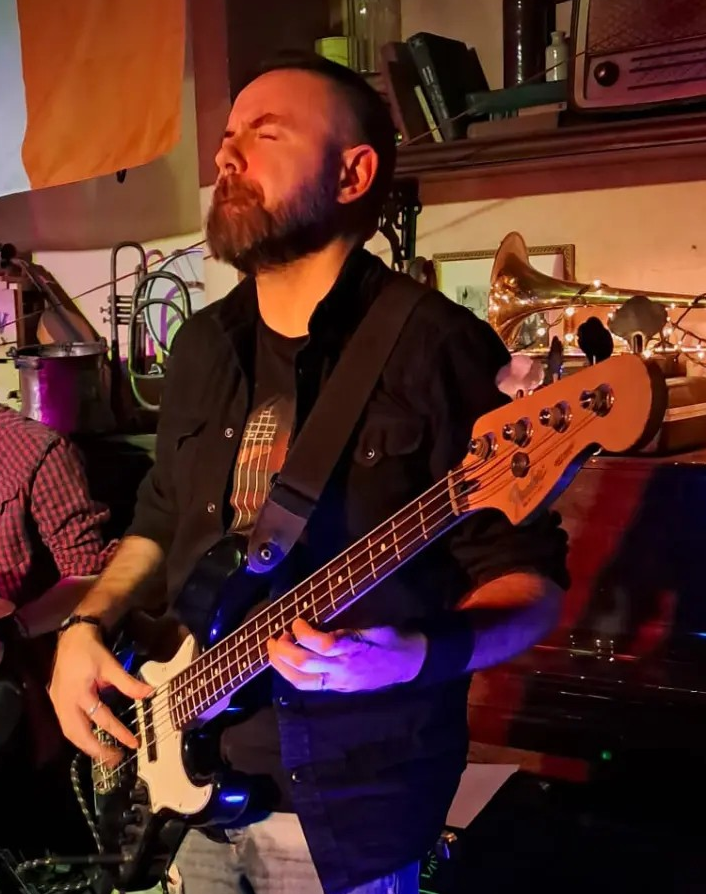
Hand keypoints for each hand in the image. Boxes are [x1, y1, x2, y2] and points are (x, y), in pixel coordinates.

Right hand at [49, 623, 151, 762]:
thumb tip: (149, 693)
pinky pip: (66, 726)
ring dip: (87, 746)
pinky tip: (90, 741)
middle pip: (78, 734)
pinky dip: (79, 737)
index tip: (133, 743)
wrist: (71, 638)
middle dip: (97, 750)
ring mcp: (58, 703)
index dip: (118, 732)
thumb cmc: (91, 651)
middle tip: (115, 759)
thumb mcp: (111, 665)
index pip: (101, 718)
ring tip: (105, 754)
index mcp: (79, 693)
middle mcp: (65, 702)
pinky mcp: (56, 702)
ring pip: (70, 733)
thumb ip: (128, 683)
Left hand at [267, 618, 426, 692]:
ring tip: (273, 649)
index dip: (304, 632)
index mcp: (355, 649)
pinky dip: (291, 674)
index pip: (323, 644)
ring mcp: (339, 682)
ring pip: (301, 681)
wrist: (409, 664)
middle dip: (283, 650)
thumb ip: (348, 623)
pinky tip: (285, 662)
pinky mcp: (338, 689)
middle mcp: (343, 668)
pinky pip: (308, 686)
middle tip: (277, 635)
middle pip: (305, 664)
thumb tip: (320, 613)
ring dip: (281, 665)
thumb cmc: (391, 637)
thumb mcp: (374, 623)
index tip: (297, 620)